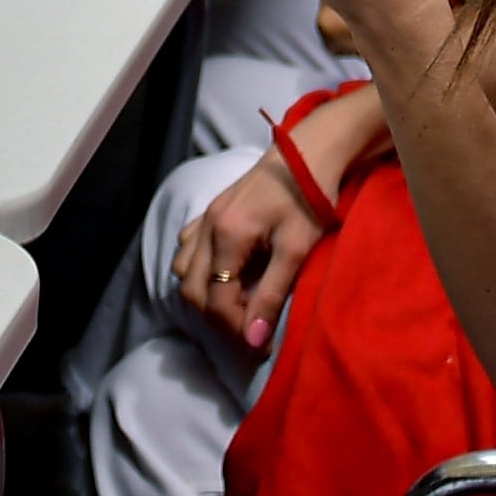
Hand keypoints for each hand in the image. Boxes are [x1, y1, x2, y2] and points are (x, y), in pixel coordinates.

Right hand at [171, 153, 327, 348]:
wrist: (311, 151)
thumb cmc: (309, 198)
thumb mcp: (296, 249)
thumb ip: (271, 294)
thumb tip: (253, 341)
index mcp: (227, 235)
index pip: (216, 301)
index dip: (237, 330)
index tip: (263, 344)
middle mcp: (208, 226)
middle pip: (193, 291)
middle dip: (219, 317)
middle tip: (253, 326)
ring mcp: (206, 216)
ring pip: (185, 271)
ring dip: (207, 294)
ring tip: (242, 300)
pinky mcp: (212, 209)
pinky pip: (189, 247)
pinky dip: (201, 269)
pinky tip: (229, 272)